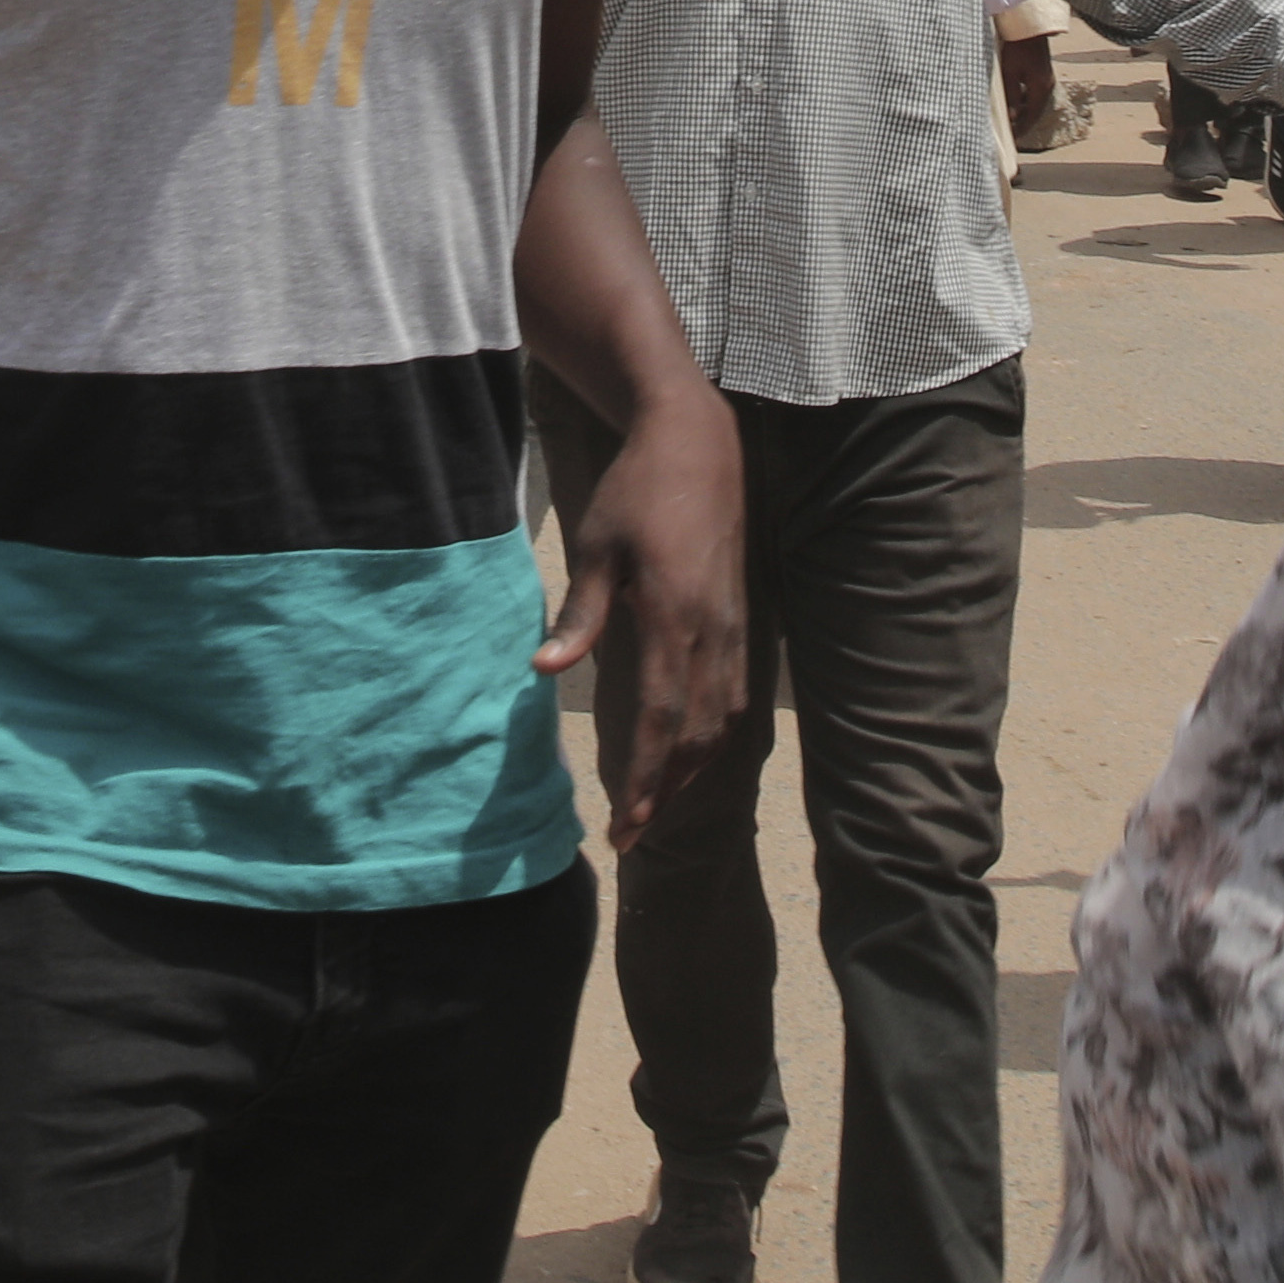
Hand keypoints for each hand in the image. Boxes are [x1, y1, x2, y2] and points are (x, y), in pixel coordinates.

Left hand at [536, 384, 747, 848]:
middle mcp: (711, 630)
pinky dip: (711, 735)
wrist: (698, 446)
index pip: (663, 718)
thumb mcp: (595, 547)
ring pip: (720, 722)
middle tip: (632, 836)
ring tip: (657, 806)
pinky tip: (689, 753)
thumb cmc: (635, 493)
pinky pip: (732, 694)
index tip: (626, 826)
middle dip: (667, 793)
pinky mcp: (739, 619)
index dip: (647, 780)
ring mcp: (732, 626)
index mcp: (672, 615)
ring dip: (691, 771)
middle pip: (697, 735)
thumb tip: (544, 673)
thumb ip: (579, 616)